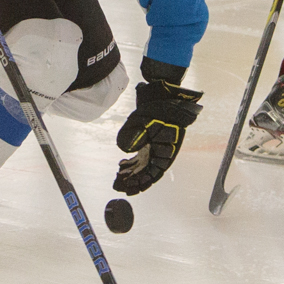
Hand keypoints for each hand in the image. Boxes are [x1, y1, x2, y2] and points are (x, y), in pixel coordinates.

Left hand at [113, 78, 202, 194]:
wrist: (166, 96)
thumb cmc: (160, 109)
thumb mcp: (145, 121)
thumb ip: (133, 136)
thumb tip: (124, 150)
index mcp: (165, 152)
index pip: (152, 174)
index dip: (139, 183)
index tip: (126, 187)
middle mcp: (161, 154)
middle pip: (146, 173)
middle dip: (132, 180)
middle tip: (117, 185)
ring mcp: (156, 148)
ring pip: (143, 167)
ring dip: (131, 173)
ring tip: (117, 176)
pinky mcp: (150, 143)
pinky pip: (141, 158)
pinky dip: (132, 163)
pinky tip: (121, 164)